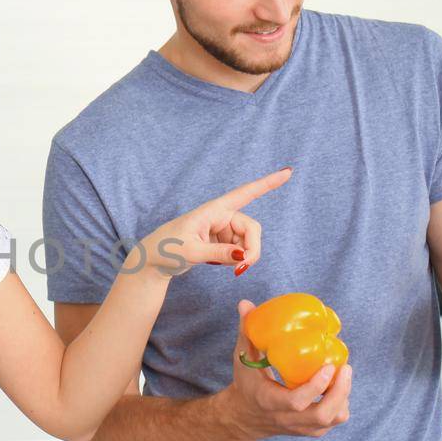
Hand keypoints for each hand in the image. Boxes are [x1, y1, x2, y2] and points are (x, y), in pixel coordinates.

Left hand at [141, 168, 292, 276]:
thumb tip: (243, 255)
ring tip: (222, 265)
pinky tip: (221, 264)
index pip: (246, 193)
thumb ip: (218, 253)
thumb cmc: (166, 249)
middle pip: (252, 229)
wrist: (153, 261)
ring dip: (242, 257)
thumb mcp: (191, 252)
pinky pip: (240, 250)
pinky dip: (236, 260)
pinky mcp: (221, 241)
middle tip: (241, 268)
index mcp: (214, 210)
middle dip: (253, 249)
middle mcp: (221, 216)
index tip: (288, 171)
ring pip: (248, 242)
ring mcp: (222, 229)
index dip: (268, 183)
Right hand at [219, 299, 352, 440]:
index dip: (316, 386)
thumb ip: (246, 332)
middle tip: (345, 367)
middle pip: (322, 415)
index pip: (296, 401)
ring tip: (343, 373)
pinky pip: (334, 420)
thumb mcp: (242, 359)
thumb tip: (246, 304)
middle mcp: (287, 419)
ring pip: (332, 419)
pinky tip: (338, 384)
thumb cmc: (245, 383)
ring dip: (343, 397)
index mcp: (269, 402)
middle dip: (340, 392)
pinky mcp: (311, 430)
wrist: (244, 417)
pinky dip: (341, 403)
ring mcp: (301, 427)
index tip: (328, 365)